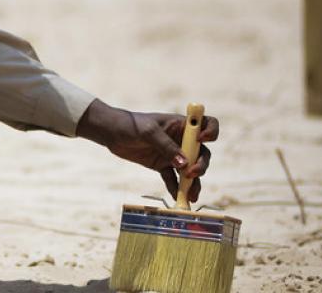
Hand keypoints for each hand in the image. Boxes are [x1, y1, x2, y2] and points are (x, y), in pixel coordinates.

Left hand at [76, 99, 218, 202]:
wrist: (111, 133)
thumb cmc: (130, 124)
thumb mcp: (147, 131)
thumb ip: (165, 146)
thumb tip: (184, 164)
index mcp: (182, 125)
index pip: (207, 124)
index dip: (210, 132)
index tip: (202, 140)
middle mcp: (182, 140)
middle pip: (202, 153)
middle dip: (201, 164)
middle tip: (190, 173)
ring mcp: (173, 154)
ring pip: (190, 169)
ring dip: (193, 182)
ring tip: (191, 195)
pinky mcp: (162, 165)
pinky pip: (173, 179)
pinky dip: (176, 188)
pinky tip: (177, 197)